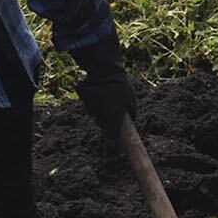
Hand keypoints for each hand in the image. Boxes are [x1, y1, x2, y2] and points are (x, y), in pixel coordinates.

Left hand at [70, 34, 135, 155]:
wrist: (101, 64)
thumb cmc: (110, 92)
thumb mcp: (112, 117)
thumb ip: (113, 135)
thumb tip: (112, 153)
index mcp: (131, 104)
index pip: (126, 124)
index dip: (116, 130)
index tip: (108, 130)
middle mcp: (123, 95)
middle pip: (110, 115)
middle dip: (100, 116)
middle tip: (97, 112)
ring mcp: (112, 87)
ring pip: (99, 105)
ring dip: (93, 106)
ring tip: (91, 99)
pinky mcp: (100, 80)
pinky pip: (93, 94)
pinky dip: (88, 95)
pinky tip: (87, 92)